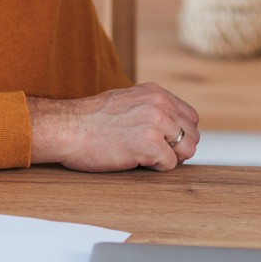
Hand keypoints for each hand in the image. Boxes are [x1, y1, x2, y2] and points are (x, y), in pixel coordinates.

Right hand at [29, 83, 201, 172]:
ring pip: (187, 150)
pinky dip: (156, 169)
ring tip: (146, 158)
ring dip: (170, 159)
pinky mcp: (150, 145)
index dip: (180, 134)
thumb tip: (170, 126)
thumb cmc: (90, 120)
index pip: (190, 117)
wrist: (67, 128)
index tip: (165, 143)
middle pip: (192, 134)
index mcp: (155, 92)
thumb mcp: (126, 100)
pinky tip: (137, 161)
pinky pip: (170, 164)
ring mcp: (156, 123)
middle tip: (155, 155)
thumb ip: (150, 108)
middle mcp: (160, 104)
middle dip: (178, 149)